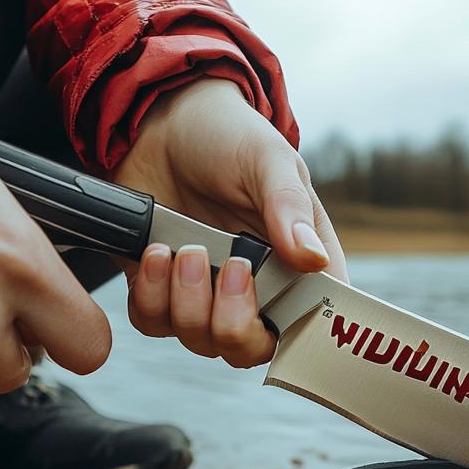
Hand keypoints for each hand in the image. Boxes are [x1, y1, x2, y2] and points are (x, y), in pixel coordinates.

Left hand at [114, 79, 346, 367]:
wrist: (160, 119)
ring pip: (201, 341)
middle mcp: (257, 289)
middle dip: (233, 324)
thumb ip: (287, 208)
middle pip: (252, 349)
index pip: (316, 323)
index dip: (303, 336)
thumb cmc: (227, 135)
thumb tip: (312, 259)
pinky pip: (154, 322)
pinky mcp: (161, 289)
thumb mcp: (266, 160)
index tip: (278, 310)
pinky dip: (151, 296)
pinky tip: (155, 252)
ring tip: (183, 247)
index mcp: (300, 263)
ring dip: (187, 303)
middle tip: (229, 267)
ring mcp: (207, 294)